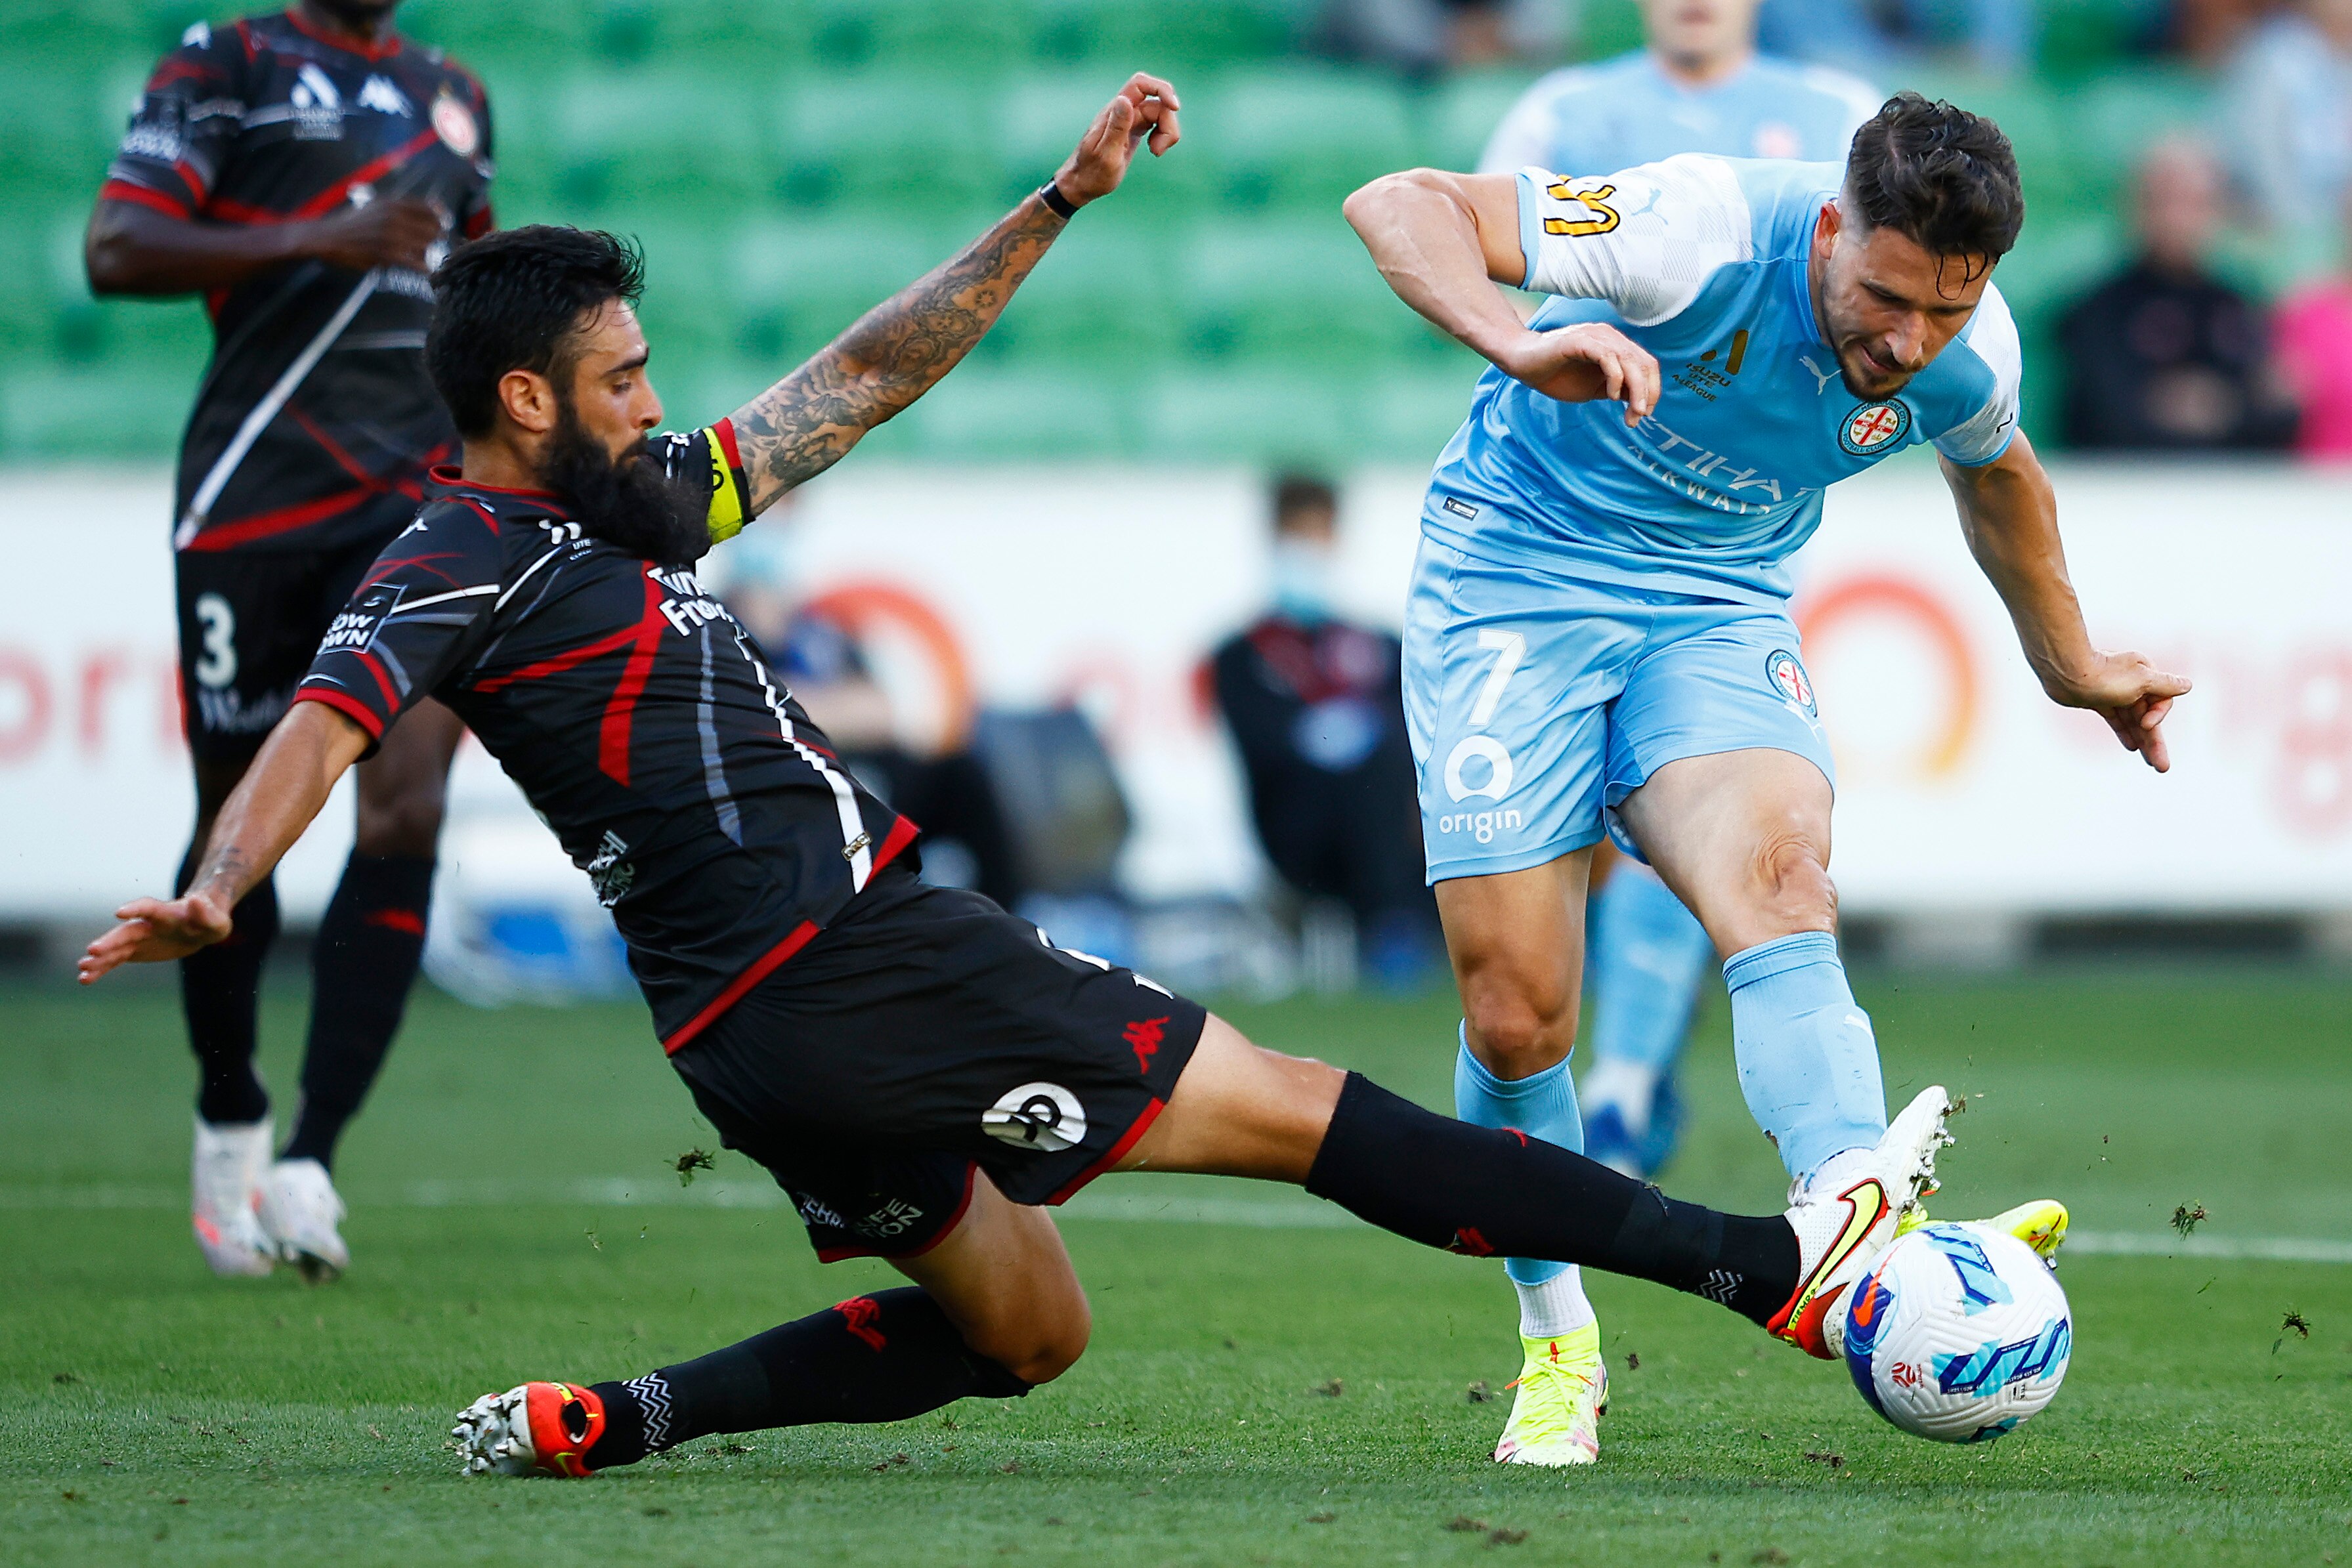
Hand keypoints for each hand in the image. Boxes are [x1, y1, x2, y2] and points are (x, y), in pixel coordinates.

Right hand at [78, 889, 233, 984]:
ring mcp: (138, 938)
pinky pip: (115, 961)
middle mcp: (146, 924)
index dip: (135, 908)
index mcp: (165, 913)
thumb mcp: (215, 919)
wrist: (200, 927)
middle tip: (92, 950)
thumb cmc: (211, 920)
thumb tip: (197, 900)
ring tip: (82, 971)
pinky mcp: (134, 951)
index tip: (120, 912)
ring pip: (116, 948)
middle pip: (126, 932)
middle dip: (110, 941)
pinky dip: (101, 969)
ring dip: (99, 958)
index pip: (148, 908)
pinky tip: (85, 979)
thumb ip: (206, 912)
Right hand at [298, 197, 442, 273]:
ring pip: (426, 246)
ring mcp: (391, 235)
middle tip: (430, 247)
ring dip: (427, 254)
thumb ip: (404, 207)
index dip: (439, 221)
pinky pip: (416, 263)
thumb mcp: (378, 206)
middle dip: (435, 240)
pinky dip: (423, 268)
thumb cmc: (355, 223)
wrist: (329, 237)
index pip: (431, 210)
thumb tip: (437, 207)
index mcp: (393, 203)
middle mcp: (394, 216)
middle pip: (433, 229)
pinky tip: (423, 270)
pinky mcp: (387, 254)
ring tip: (421, 258)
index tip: (440, 229)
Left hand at [1052, 72, 1180, 207]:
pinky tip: (1154, 150)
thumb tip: (1125, 100)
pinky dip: (1163, 136)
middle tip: (1158, 150)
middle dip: (1168, 124)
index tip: (1175, 108)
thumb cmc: (1091, 173)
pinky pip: (1158, 123)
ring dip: (1167, 133)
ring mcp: (1131, 119)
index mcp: (1114, 112)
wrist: (1082, 183)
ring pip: (1161, 113)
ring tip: (1155, 152)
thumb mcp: (1105, 154)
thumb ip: (1116, 127)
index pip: (1140, 84)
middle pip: (1158, 103)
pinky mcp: (1136, 129)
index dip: (1161, 89)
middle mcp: (1124, 111)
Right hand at [1495, 322, 1659, 423]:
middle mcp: (1611, 337)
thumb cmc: (1557, 375)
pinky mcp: (1581, 340)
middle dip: (1647, 393)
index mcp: (1616, 347)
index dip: (1652, 390)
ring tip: (1631, 412)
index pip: (1647, 365)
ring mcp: (1597, 337)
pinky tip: (1612, 395)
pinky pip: (1608, 357)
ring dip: (1636, 390)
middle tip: (1639, 417)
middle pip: (1644, 363)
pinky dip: (1616, 378)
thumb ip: (1617, 390)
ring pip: (1630, 361)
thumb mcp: (1594, 388)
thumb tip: (1640, 402)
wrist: (1523, 363)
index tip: (1643, 414)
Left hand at [2045, 650, 2191, 772]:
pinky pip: (2117, 719)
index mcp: (2146, 674)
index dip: (2159, 714)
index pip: (2162, 700)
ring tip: (2152, 764)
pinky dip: (2124, 732)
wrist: (2065, 672)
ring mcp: (2115, 691)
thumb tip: (2187, 685)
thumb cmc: (2105, 674)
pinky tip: (2132, 747)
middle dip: (2154, 742)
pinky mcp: (2099, 700)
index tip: (2146, 723)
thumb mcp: (2143, 679)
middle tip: (2162, 767)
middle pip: (2148, 716)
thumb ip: (2166, 685)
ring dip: (2142, 741)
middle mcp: (2133, 682)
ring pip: (2133, 720)